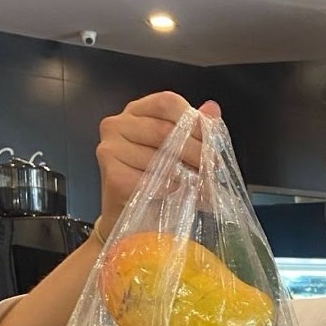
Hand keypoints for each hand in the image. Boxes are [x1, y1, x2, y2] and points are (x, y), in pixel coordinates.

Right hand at [95, 92, 222, 229]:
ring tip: (204, 188)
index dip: (194, 122)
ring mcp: (110, 148)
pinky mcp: (112, 175)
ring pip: (160, 158)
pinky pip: (151, 181)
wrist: (135, 223)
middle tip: (215, 171)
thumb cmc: (158, 182)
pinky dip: (170, 190)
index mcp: (136, 111)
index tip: (212, 144)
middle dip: (197, 153)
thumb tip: (213, 108)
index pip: (167, 103)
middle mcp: (117, 124)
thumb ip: (195, 129)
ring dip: (188, 176)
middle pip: (165, 130)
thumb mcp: (180, 153)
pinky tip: (177, 196)